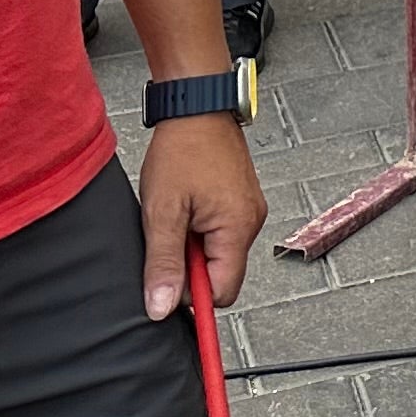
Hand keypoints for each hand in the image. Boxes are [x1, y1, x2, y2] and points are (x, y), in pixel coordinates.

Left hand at [138, 113, 266, 318]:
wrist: (197, 107)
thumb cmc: (182, 151)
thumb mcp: (162, 213)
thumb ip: (164, 264)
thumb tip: (162, 309)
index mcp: (238, 228)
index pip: (223, 292)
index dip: (192, 295)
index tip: (166, 282)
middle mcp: (252, 221)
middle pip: (222, 274)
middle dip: (191, 267)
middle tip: (168, 238)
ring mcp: (251, 209)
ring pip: (220, 254)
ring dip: (195, 247)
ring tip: (176, 217)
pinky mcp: (243, 200)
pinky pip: (223, 233)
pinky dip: (201, 231)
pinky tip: (186, 208)